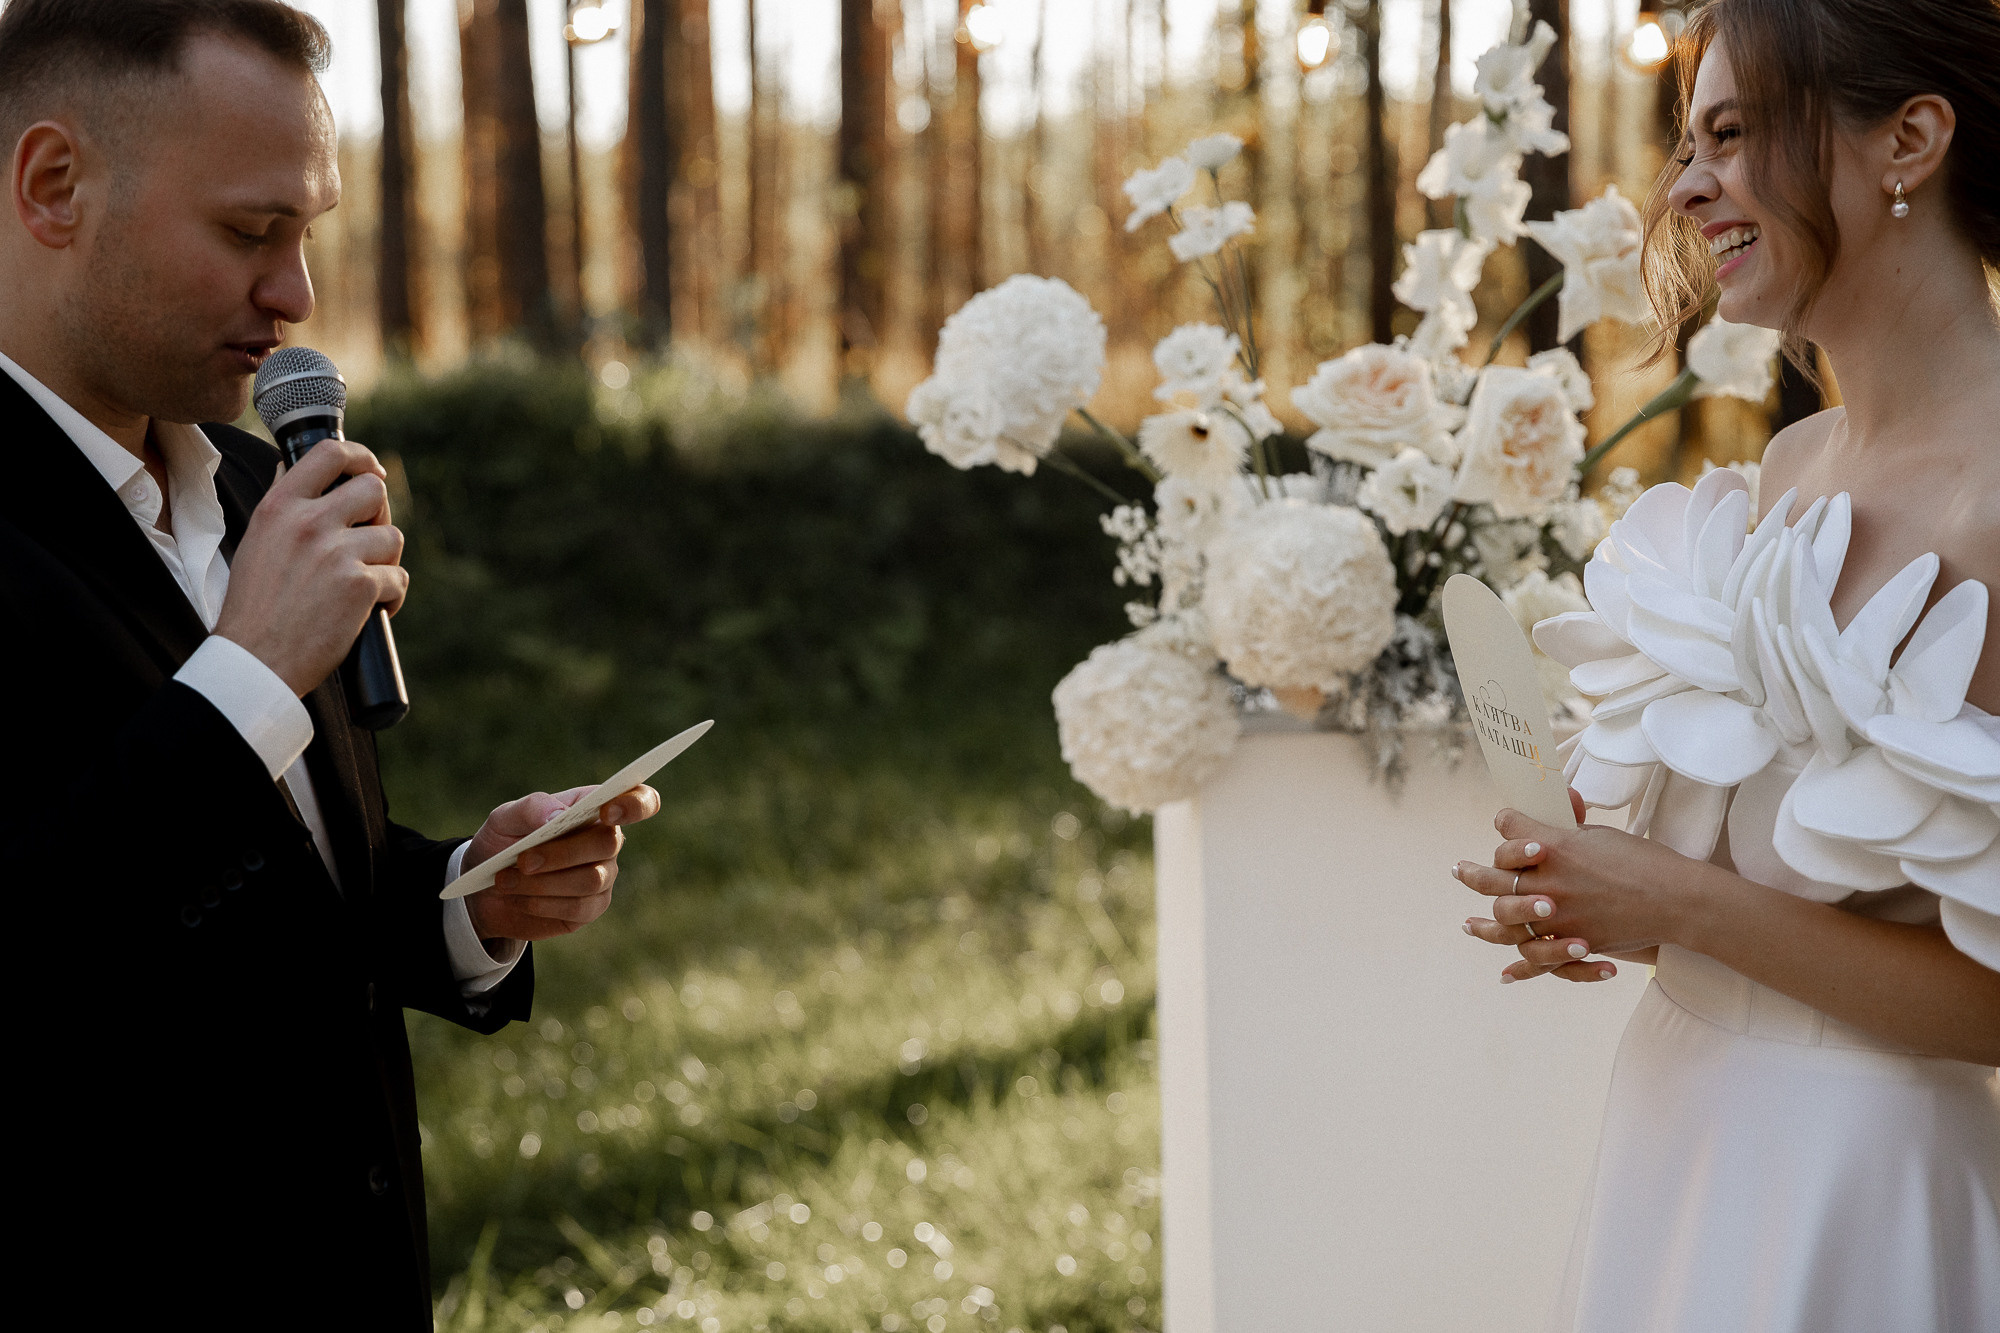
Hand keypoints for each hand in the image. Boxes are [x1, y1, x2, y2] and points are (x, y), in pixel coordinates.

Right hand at [213, 439, 405, 695]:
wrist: (255, 659)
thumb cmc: (255, 606)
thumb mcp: (257, 540)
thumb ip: (281, 504)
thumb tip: (291, 464)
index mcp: (279, 507)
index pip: (330, 454)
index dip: (361, 457)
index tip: (373, 470)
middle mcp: (309, 522)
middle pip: (374, 490)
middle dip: (379, 514)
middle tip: (370, 541)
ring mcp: (337, 553)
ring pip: (392, 536)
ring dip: (386, 561)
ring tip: (364, 585)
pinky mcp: (361, 586)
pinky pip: (399, 578)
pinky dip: (391, 597)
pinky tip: (370, 612)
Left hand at [462, 784, 661, 942]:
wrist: (485, 889)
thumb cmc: (503, 842)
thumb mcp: (505, 817)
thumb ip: (532, 808)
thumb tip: (558, 816)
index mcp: (594, 807)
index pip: (639, 800)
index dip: (634, 805)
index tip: (607, 812)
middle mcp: (607, 841)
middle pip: (609, 843)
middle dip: (562, 853)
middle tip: (523, 860)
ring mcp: (602, 876)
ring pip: (590, 880)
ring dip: (543, 882)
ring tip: (506, 881)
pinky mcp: (590, 908)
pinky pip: (577, 908)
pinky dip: (541, 903)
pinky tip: (517, 898)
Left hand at [1453, 788, 1701, 982]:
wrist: (1678, 900)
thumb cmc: (1643, 861)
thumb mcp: (1603, 835)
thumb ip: (1573, 824)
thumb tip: (1563, 797)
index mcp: (1554, 849)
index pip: (1511, 831)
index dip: (1505, 824)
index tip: (1502, 822)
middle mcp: (1548, 884)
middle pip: (1495, 878)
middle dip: (1473, 874)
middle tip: (1459, 871)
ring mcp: (1557, 918)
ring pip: (1505, 922)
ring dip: (1483, 926)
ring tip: (1467, 924)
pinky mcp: (1573, 946)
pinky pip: (1538, 962)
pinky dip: (1521, 970)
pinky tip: (1505, 974)